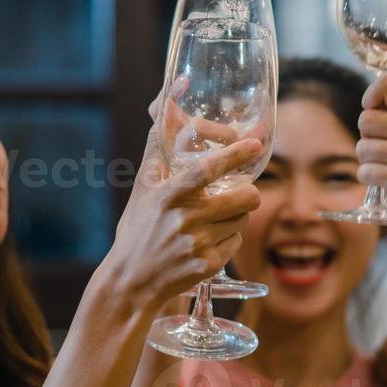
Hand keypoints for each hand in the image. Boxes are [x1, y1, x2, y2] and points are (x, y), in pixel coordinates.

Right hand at [101, 123, 261, 310]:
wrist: (132, 281)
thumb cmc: (138, 229)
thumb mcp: (143, 187)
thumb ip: (158, 148)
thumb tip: (165, 106)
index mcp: (170, 195)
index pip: (208, 170)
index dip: (234, 155)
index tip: (254, 145)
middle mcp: (186, 219)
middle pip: (245, 198)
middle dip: (248, 194)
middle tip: (239, 194)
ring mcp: (199, 244)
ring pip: (242, 220)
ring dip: (235, 217)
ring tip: (214, 220)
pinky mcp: (209, 265)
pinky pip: (235, 243)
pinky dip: (227, 240)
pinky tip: (208, 242)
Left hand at [357, 76, 386, 233]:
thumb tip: (369, 102)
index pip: (386, 85)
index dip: (371, 98)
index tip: (375, 112)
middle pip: (366, 120)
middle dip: (367, 136)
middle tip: (384, 148)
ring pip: (363, 148)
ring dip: (368, 160)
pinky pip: (366, 172)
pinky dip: (370, 178)